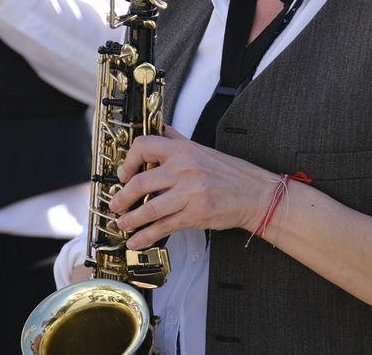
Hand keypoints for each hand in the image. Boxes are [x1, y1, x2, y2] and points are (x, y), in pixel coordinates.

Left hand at [109, 125, 273, 250]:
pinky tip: (137, 240)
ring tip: (122, 223)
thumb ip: (177, 140)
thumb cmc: (230, 173)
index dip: (128, 161)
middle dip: (123, 197)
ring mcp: (189, 194)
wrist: (255, 194)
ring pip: (149, 209)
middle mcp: (184, 170)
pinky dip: (146, 236)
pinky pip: (163, 227)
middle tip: (115, 204)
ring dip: (131, 219)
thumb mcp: (202, 149)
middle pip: (140, 182)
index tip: (124, 174)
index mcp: (183, 150)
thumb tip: (160, 129)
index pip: (144, 146)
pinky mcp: (194, 215)